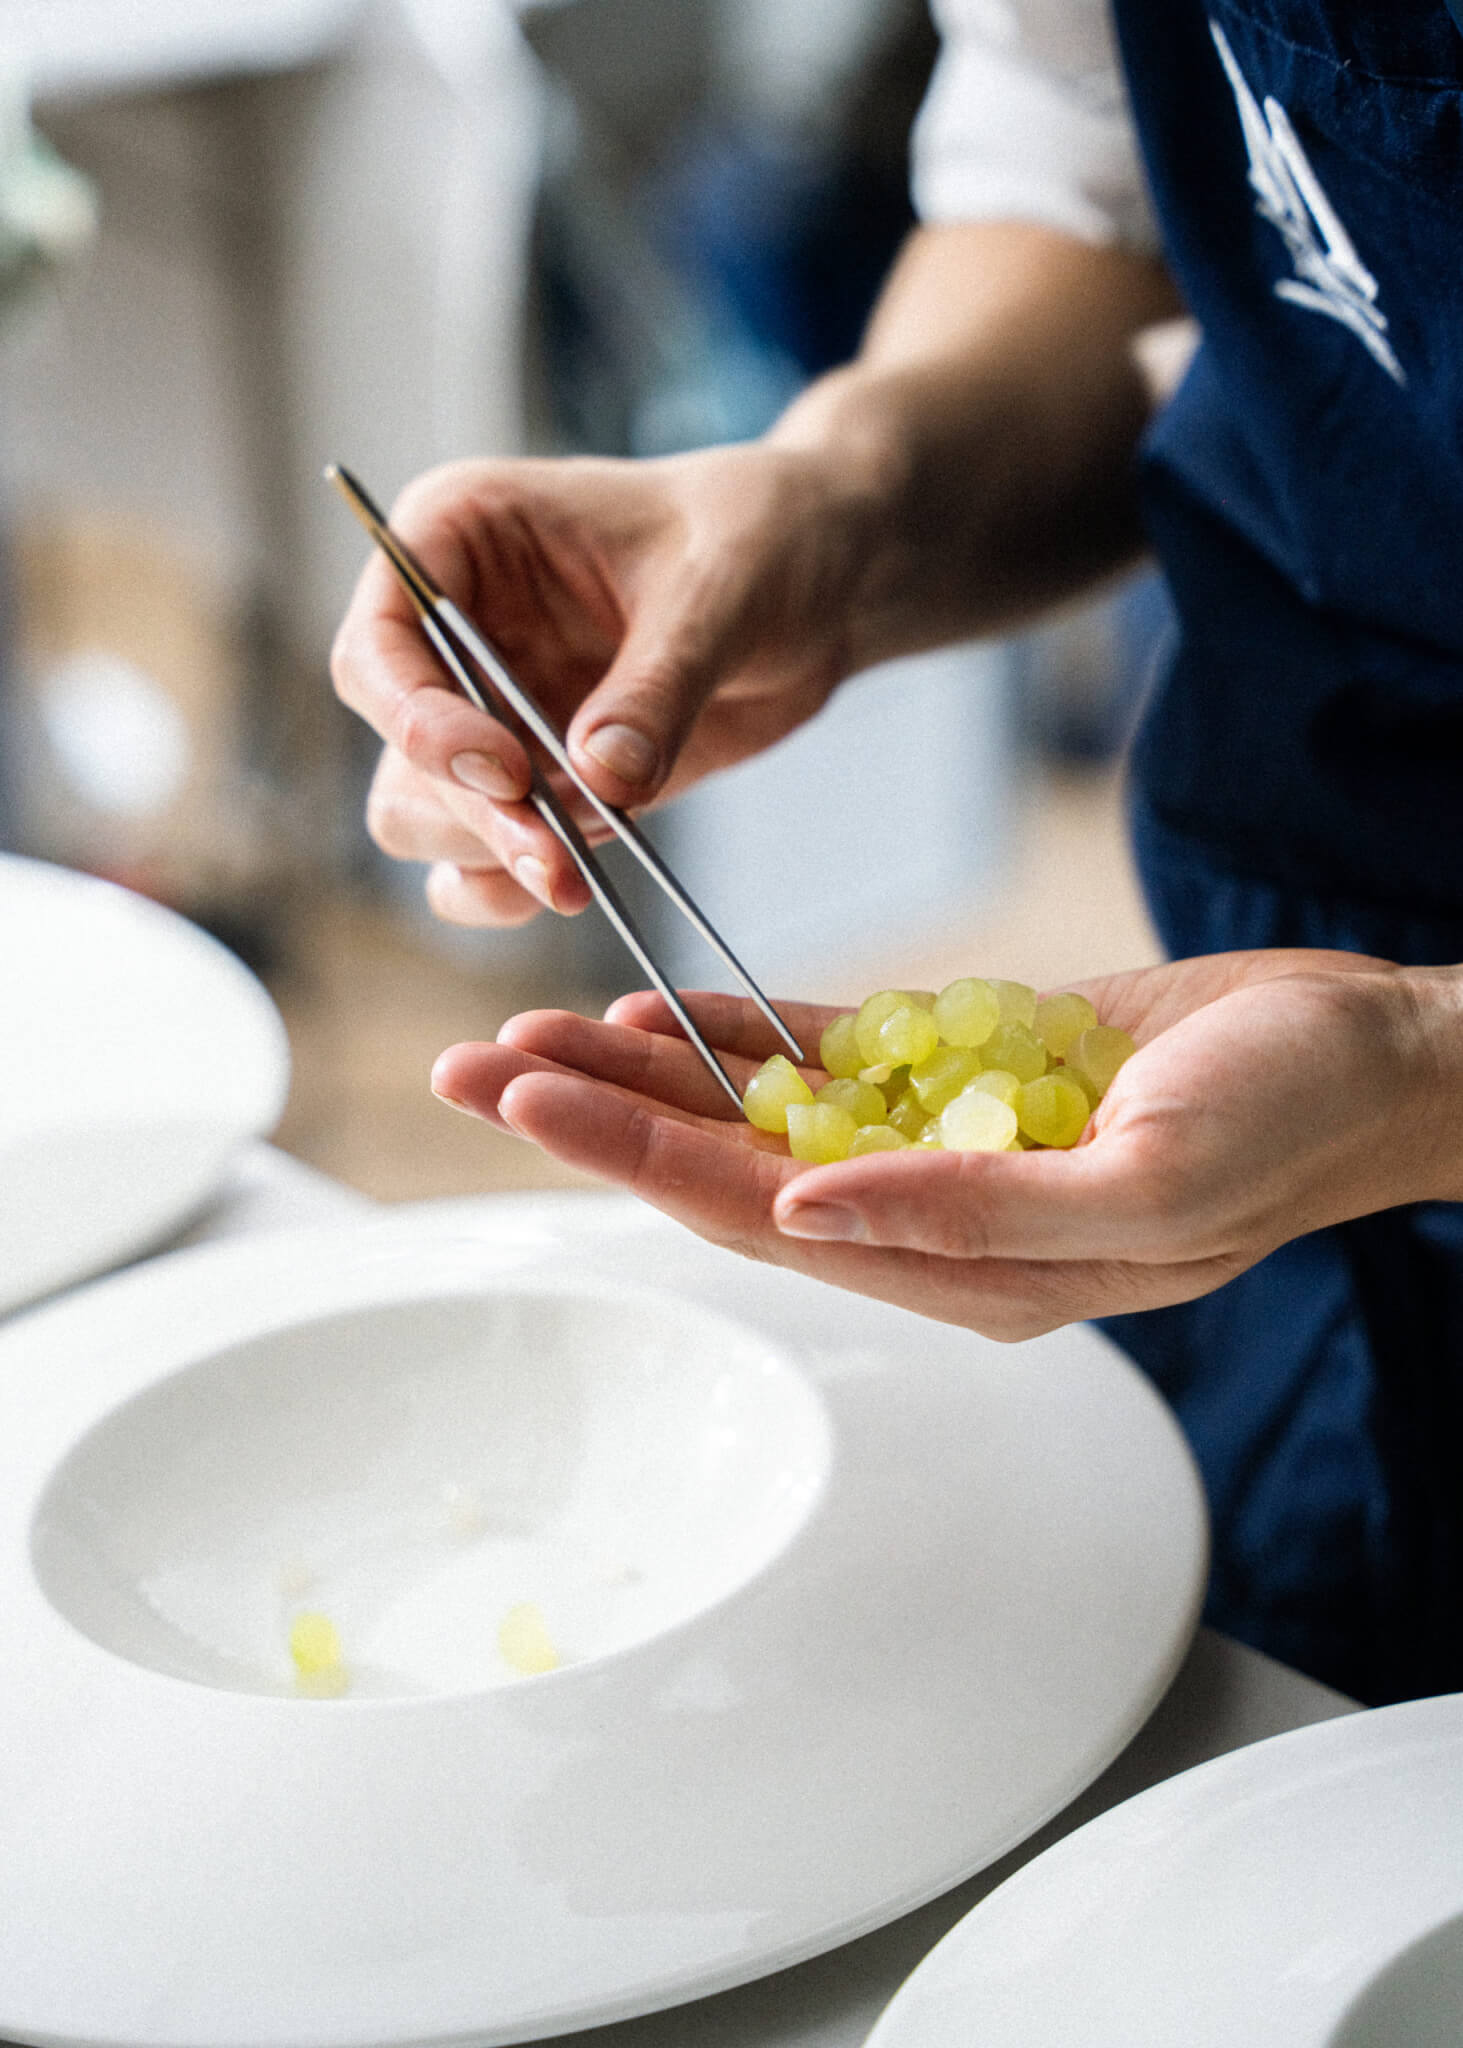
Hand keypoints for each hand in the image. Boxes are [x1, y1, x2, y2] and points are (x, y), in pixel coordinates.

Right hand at [329, 444, 873, 925]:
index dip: (418, 719)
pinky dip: (507, 887)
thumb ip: (659, 683)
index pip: (376, 645)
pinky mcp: (534, 781)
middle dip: (470, 813)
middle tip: (555, 861)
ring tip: (575, 878)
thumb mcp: (723, 589)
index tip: (508, 771)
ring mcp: (487, 712)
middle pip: (399, 752)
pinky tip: (571, 889)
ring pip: (422, 817)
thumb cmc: (760, 535)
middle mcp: (451, 631)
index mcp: (460, 536)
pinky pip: (477, 859)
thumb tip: (600, 777)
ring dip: (488, 857)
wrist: (820, 587)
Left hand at [428, 950, 1462, 1339]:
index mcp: (969, 1266)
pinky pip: (825, 1060)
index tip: (528, 1101)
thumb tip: (806, 1207)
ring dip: (645, 1074)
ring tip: (527, 1034)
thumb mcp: (1145, 1187)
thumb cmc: (1284, 1124)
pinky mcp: (962, 1073)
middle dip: (598, 1119)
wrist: (1364, 1053)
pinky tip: (657, 1014)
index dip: (637, 1157)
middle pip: (728, 1167)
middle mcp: (930, 1215)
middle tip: (471, 1067)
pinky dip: (740, 1036)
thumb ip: (973, 1213)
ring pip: (757, 1112)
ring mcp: (939, 1142)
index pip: (762, 1214)